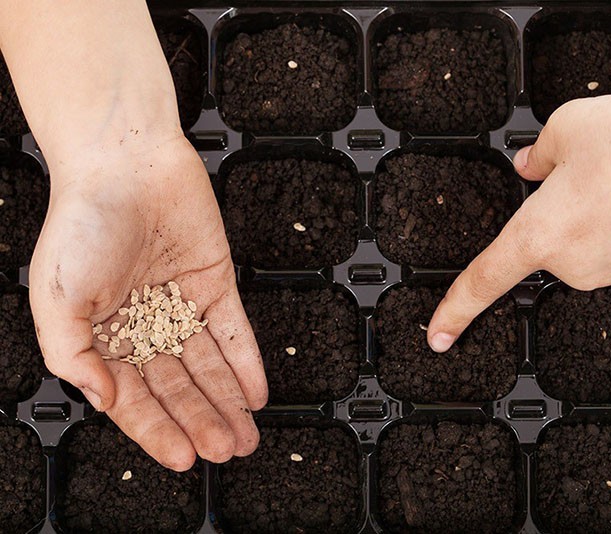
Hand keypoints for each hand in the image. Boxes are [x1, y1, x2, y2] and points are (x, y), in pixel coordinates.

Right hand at [29, 134, 267, 470]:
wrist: (125, 162)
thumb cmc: (82, 221)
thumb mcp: (57, 297)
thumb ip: (71, 354)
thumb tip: (102, 399)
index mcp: (102, 335)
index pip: (134, 397)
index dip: (158, 430)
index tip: (182, 458)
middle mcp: (144, 325)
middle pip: (178, 386)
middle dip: (201, 421)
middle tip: (225, 451)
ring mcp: (181, 304)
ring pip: (209, 365)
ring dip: (227, 401)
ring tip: (245, 435)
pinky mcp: (215, 282)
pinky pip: (233, 330)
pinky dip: (246, 361)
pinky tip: (255, 391)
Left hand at [426, 89, 610, 351]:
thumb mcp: (565, 129)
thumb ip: (539, 155)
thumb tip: (529, 167)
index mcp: (538, 234)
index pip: (484, 280)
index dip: (457, 309)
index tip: (438, 335)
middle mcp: (573, 264)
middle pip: (545, 240)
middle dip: (557, 207)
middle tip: (588, 167)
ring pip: (582, 240)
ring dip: (592, 210)